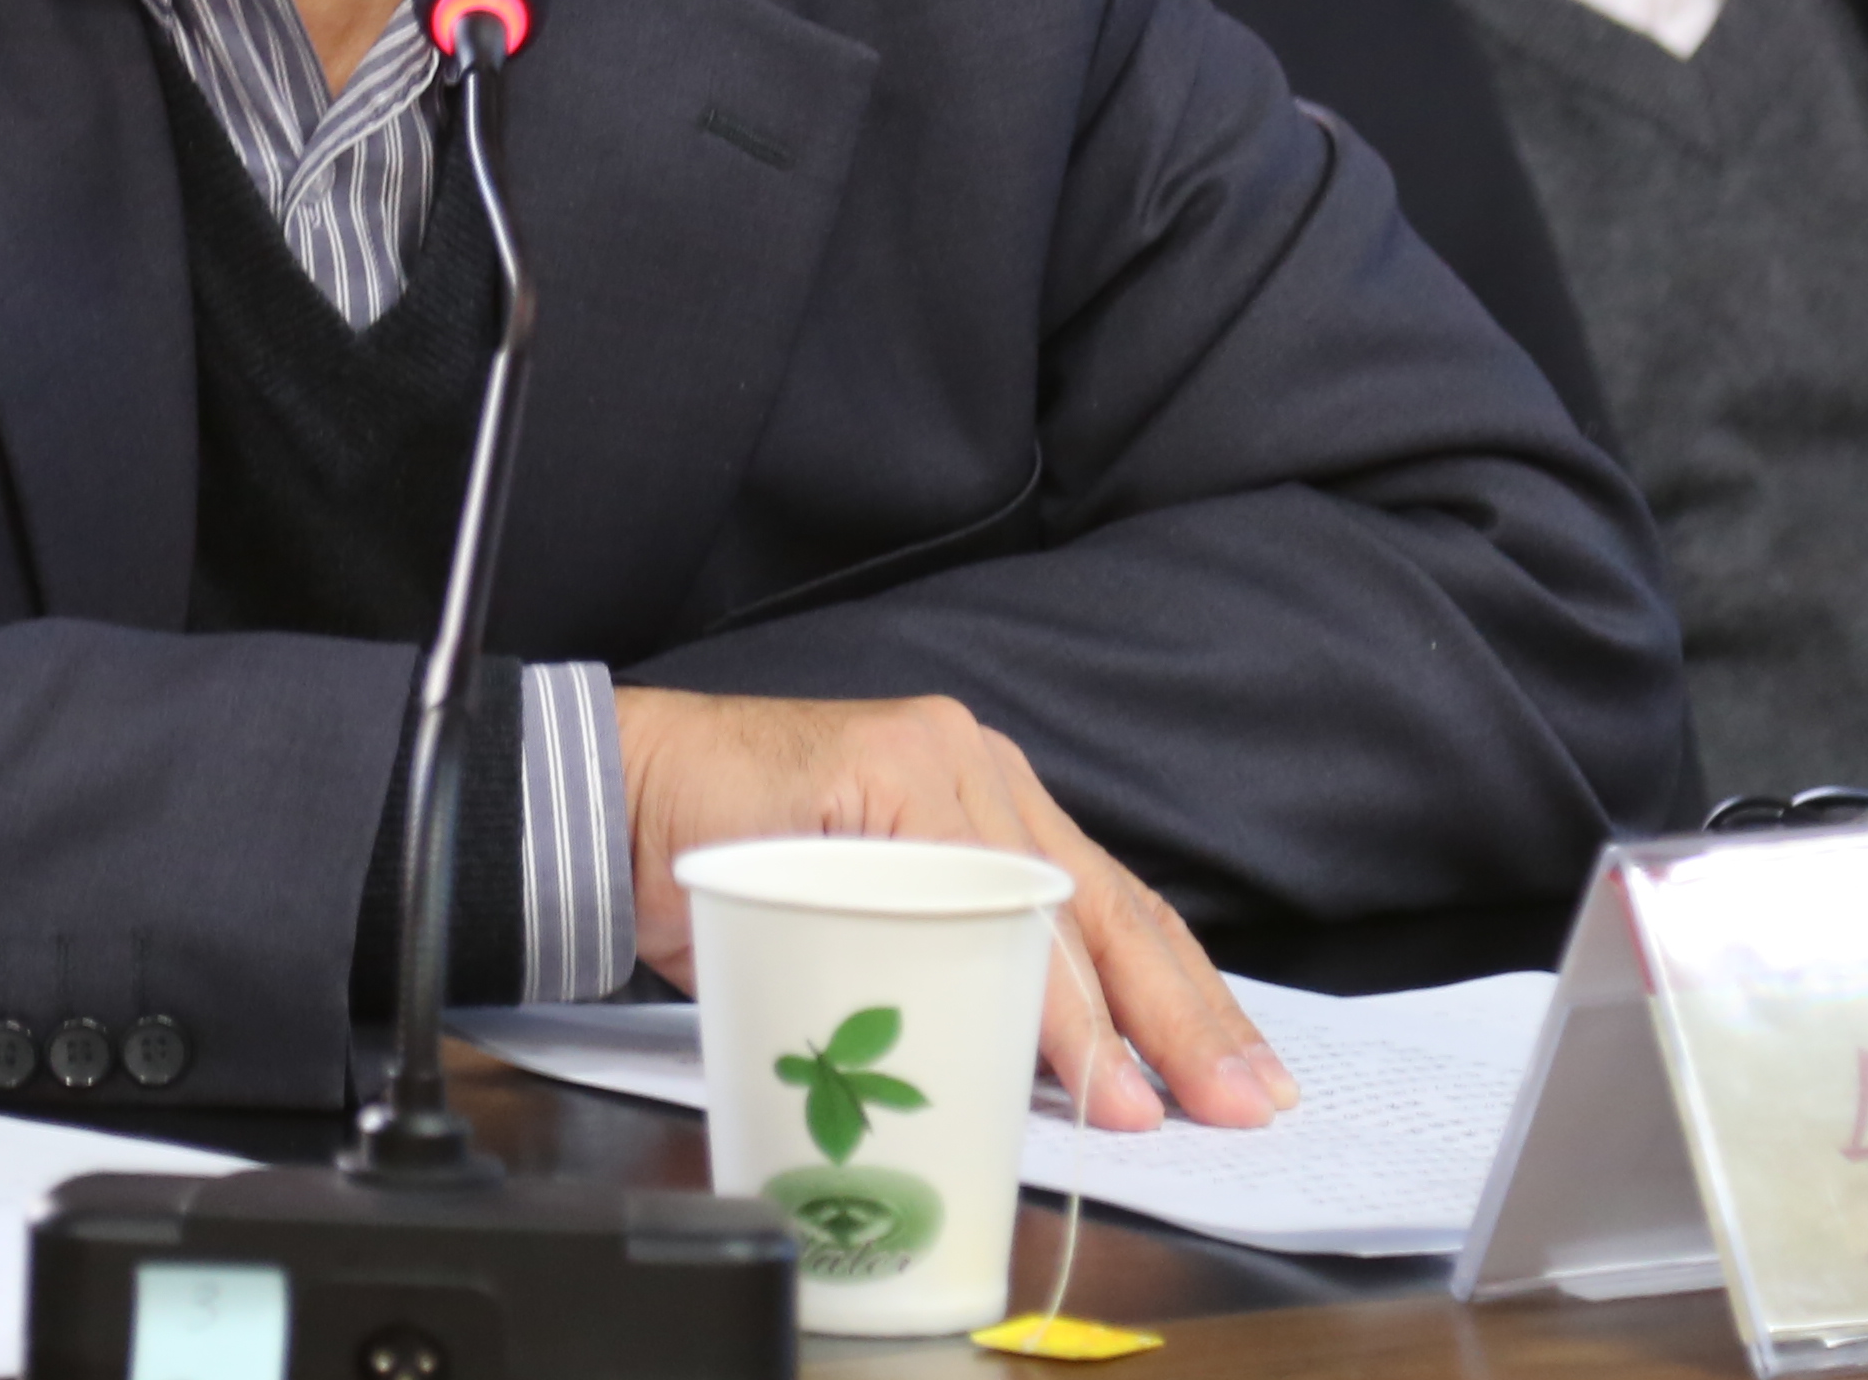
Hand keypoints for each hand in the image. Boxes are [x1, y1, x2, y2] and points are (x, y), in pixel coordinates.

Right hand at [616, 687, 1290, 1132]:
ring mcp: (941, 764)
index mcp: (994, 803)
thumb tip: (1053, 1078)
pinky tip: (1053, 1043)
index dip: (1186, 998)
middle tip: (1242, 1100)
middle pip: (1111, 907)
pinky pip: (972, 891)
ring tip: (1145, 1102)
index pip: (1116, 910)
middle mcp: (985, 773)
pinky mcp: (891, 771)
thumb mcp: (877, 921)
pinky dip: (1019, 979)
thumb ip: (958, 965)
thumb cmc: (740, 867)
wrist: (624, 801)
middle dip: (1184, 1017)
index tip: (1244, 1077)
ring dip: (1105, 1020)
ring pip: (1051, 903)